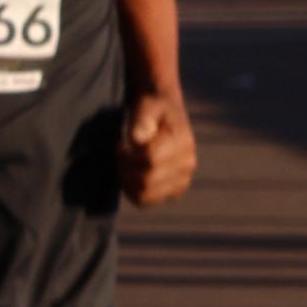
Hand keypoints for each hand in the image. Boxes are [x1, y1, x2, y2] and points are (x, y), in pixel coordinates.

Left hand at [119, 86, 197, 209]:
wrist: (165, 113)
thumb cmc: (152, 108)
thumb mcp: (147, 105)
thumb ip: (142, 119)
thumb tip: (137, 139)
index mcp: (183, 143)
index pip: (150, 160)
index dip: (127, 155)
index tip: (119, 145)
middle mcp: (187, 164)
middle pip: (146, 181)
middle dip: (125, 169)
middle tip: (119, 154)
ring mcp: (183, 180)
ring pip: (146, 195)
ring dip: (127, 181)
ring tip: (124, 165)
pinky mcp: (175, 190)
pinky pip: (147, 201)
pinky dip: (132, 191)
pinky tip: (129, 175)